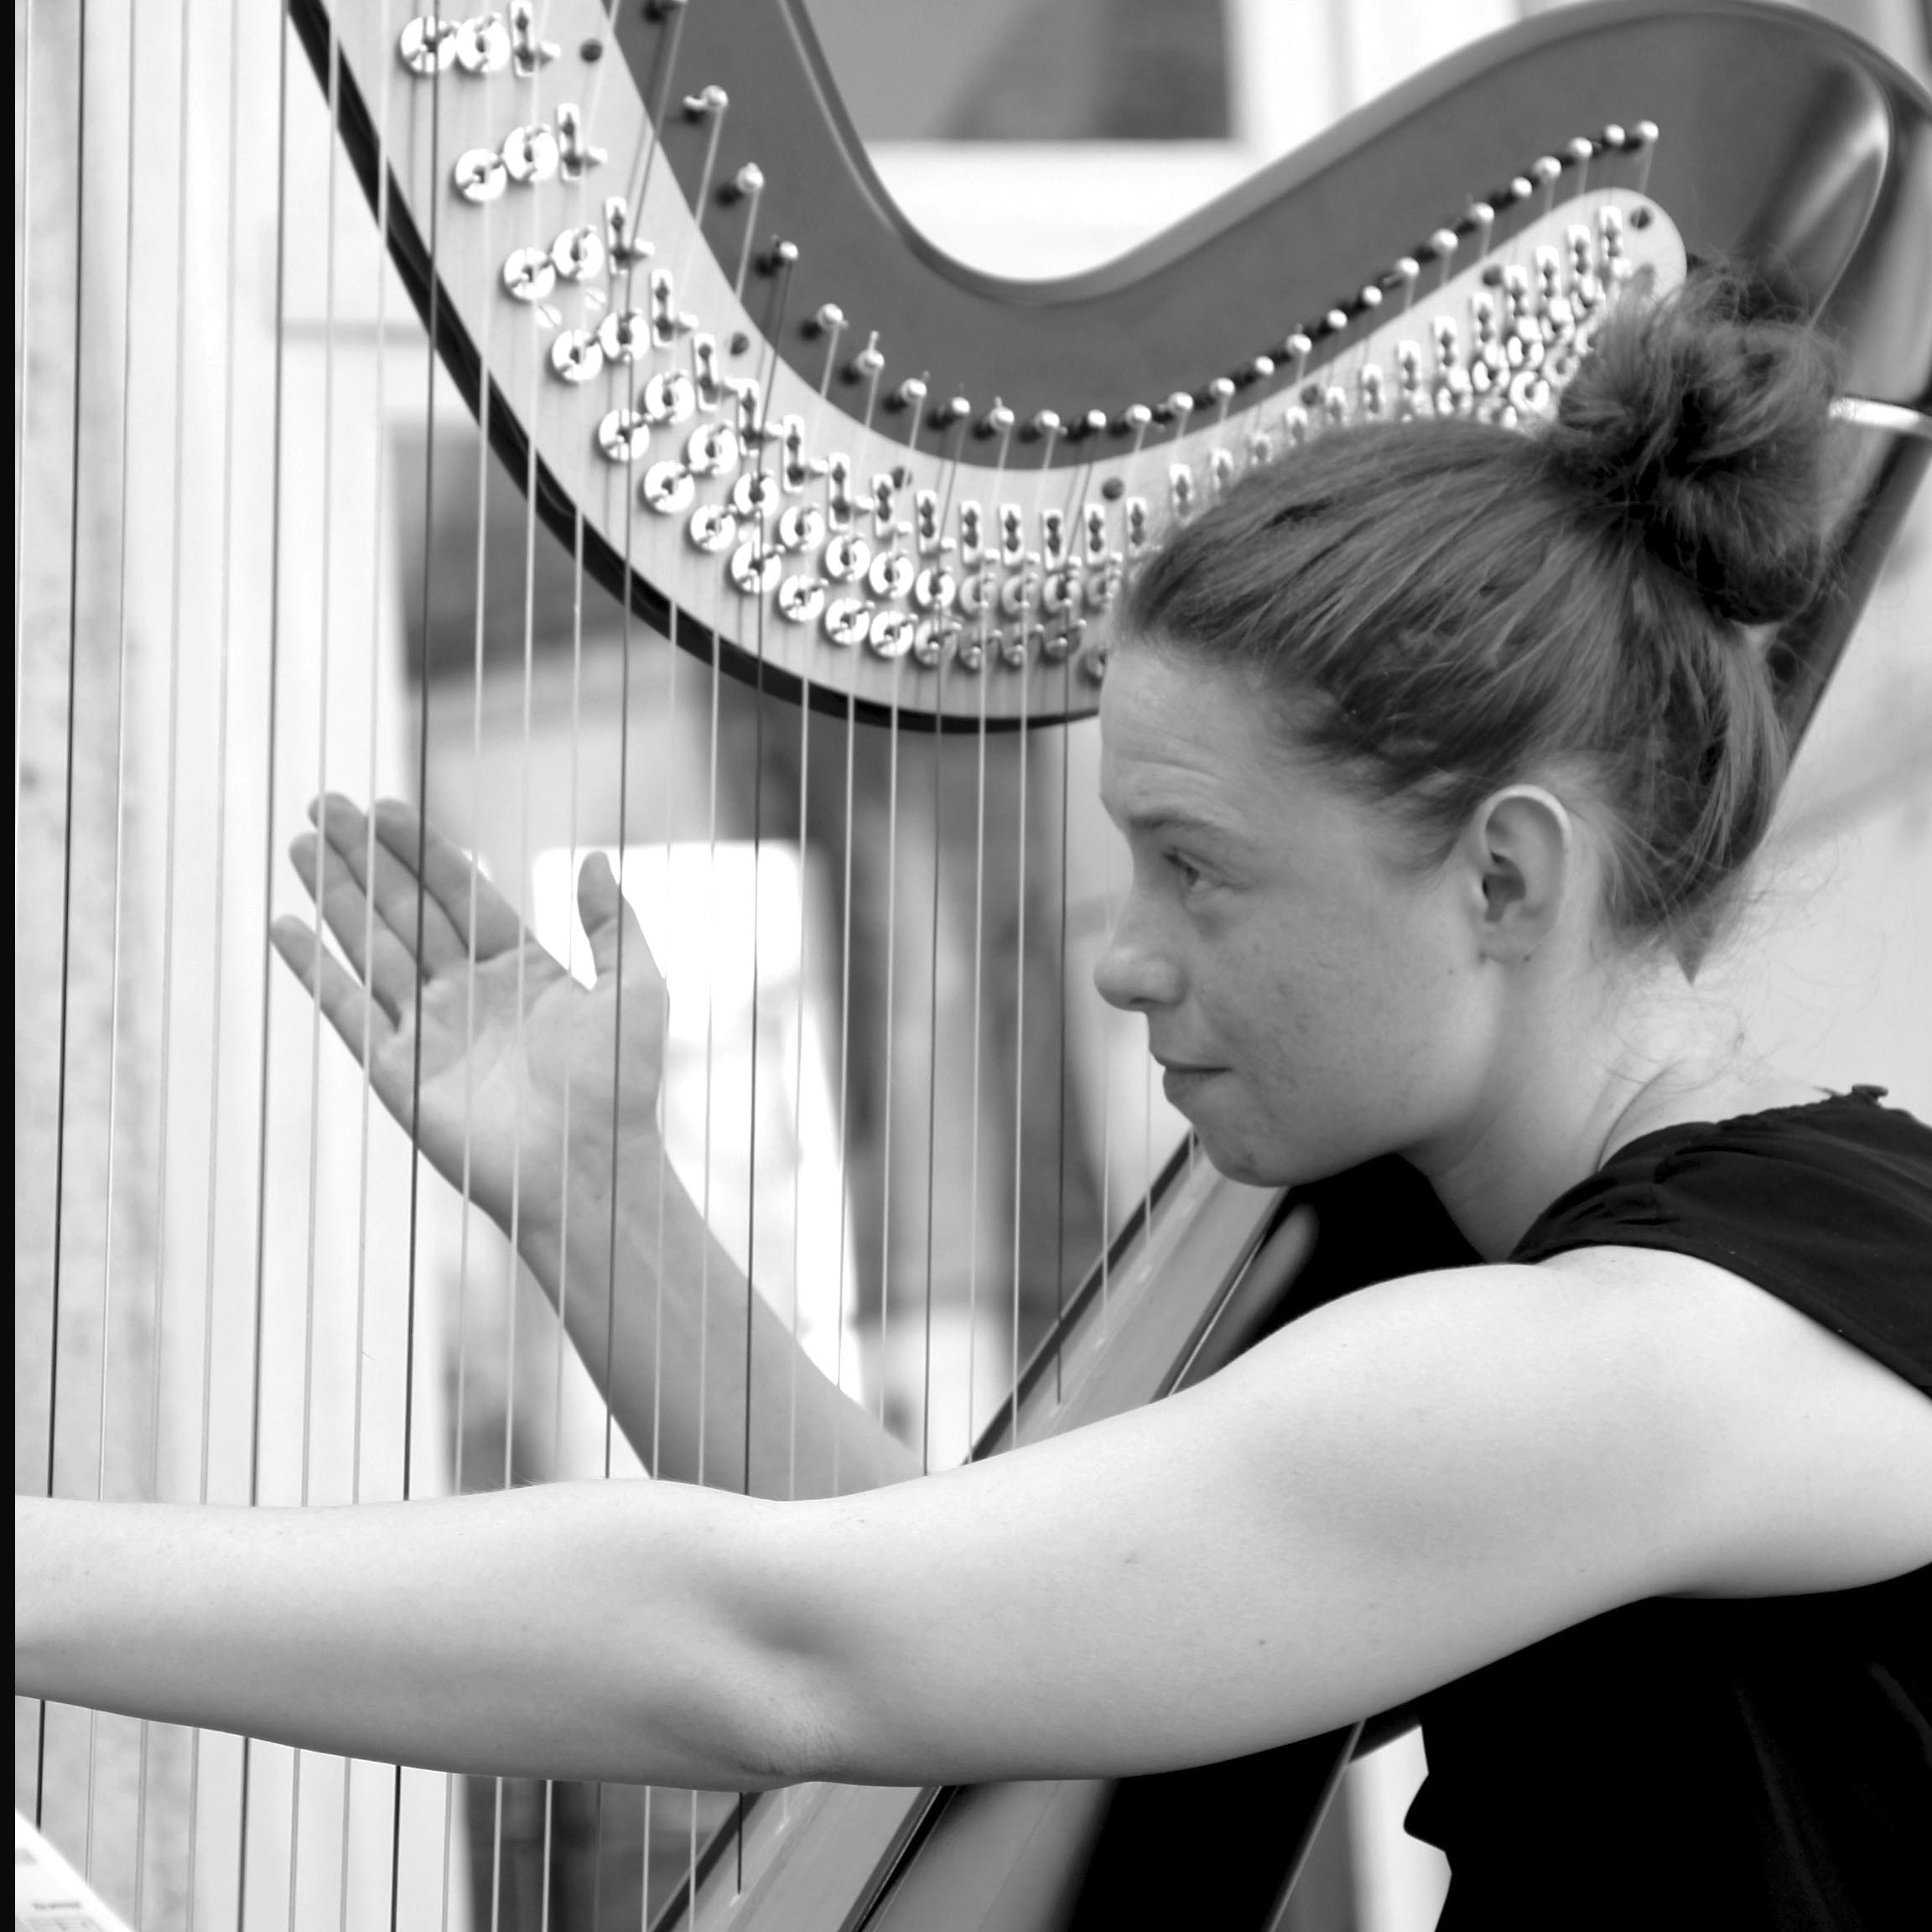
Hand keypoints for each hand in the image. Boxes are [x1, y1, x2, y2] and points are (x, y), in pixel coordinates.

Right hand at [269, 797, 666, 1237]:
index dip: (423, 849)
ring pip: (371, 946)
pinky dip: (314, 970)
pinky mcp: (399, 1072)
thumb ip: (614, 925)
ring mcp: (430, 1030)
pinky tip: (285, 927)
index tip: (385, 804)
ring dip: (335, 895)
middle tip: (323, 804)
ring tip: (299, 843)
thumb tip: (594, 858)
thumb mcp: (636, 992)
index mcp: (522, 969)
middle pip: (405, 909)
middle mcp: (469, 992)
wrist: (592, 1170)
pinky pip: (348, 1010)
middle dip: (365, 857)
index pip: (461, 893)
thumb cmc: (624, 1088)